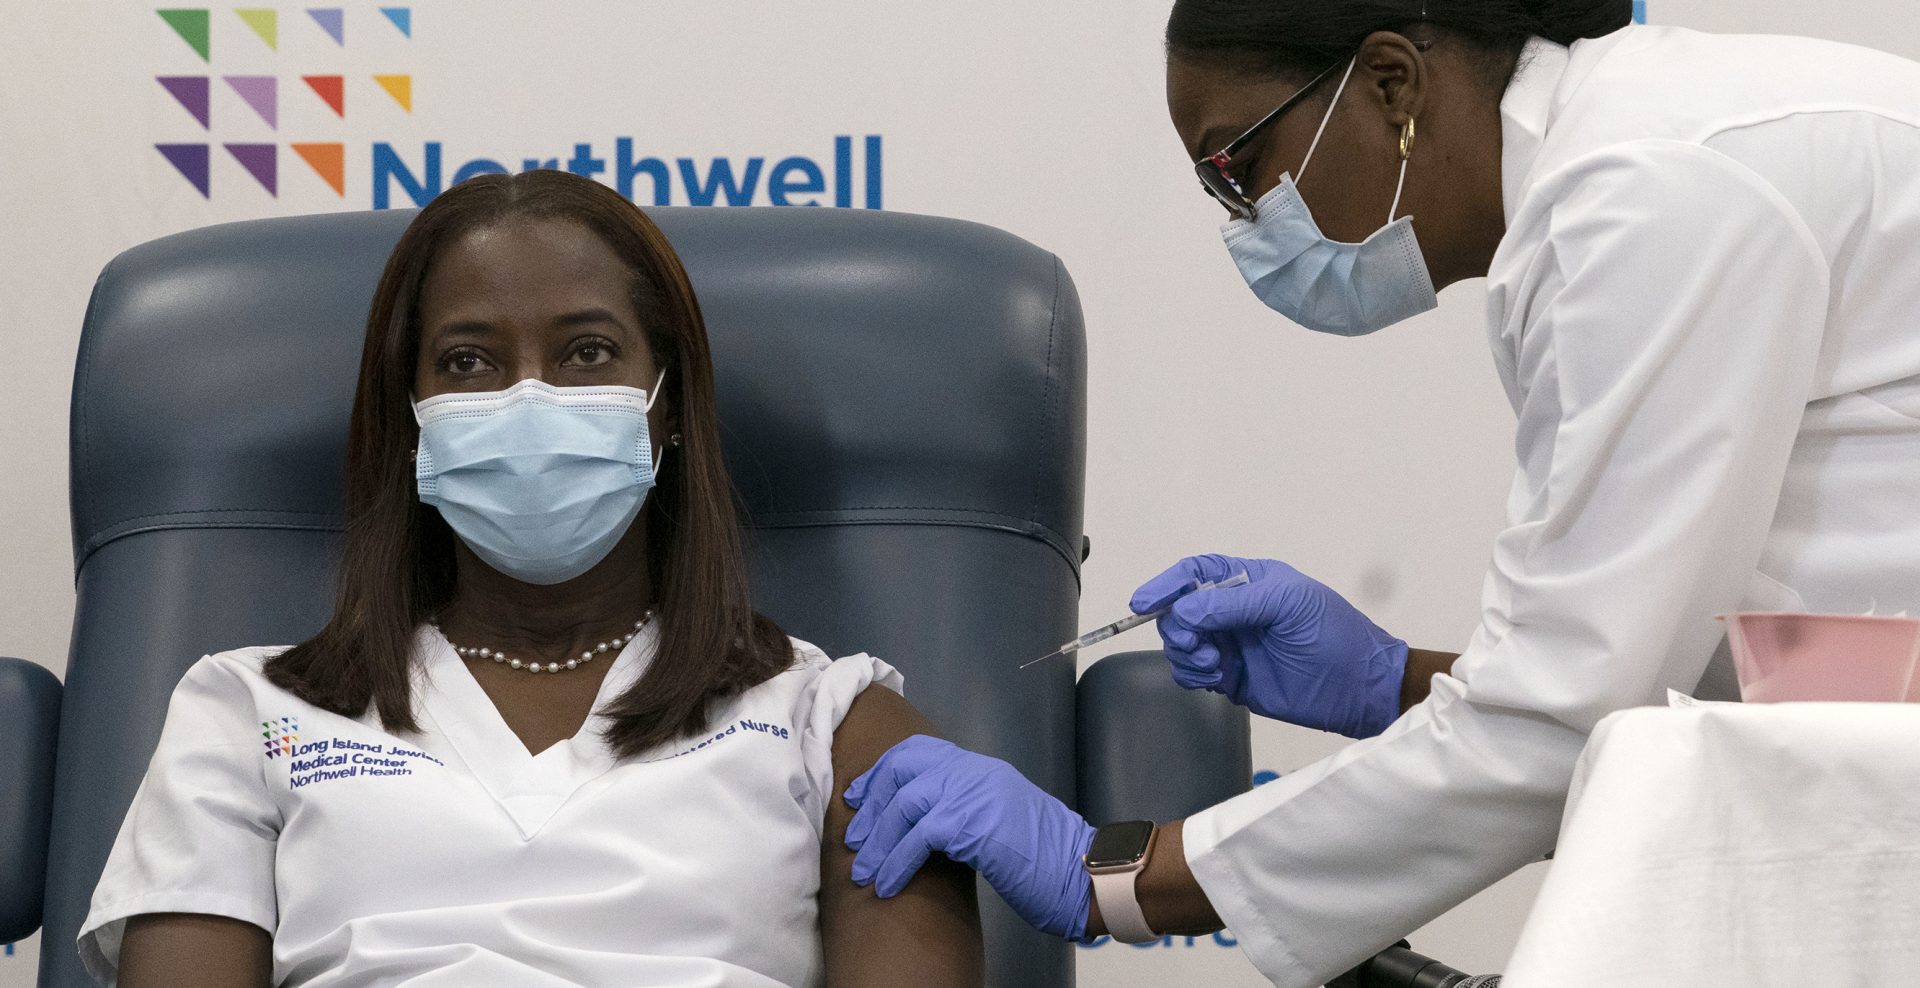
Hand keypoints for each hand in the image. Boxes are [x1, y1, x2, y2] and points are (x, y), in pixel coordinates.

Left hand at [844, 735, 1095, 940]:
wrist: (1081, 871)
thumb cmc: (1045, 857)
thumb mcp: (998, 821)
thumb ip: (964, 811)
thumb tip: (923, 826)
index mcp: (979, 769)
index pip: (917, 751)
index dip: (881, 773)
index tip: (858, 799)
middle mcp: (973, 772)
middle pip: (902, 768)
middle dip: (871, 804)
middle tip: (854, 839)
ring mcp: (974, 793)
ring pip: (905, 804)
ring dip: (878, 842)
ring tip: (864, 872)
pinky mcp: (973, 823)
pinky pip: (918, 836)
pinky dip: (896, 862)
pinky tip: (887, 884)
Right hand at [1133, 553, 1406, 738]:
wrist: (1358, 688)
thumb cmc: (1333, 635)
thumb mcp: (1287, 605)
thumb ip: (1233, 604)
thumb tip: (1182, 612)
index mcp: (1249, 581)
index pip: (1195, 574)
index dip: (1166, 585)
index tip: (1142, 602)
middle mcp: (1234, 611)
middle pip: (1179, 610)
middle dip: (1177, 626)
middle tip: (1197, 645)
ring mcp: (1231, 645)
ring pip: (1181, 643)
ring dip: (1185, 653)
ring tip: (1213, 665)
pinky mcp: (1231, 677)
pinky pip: (1192, 673)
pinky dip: (1192, 675)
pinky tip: (1215, 679)